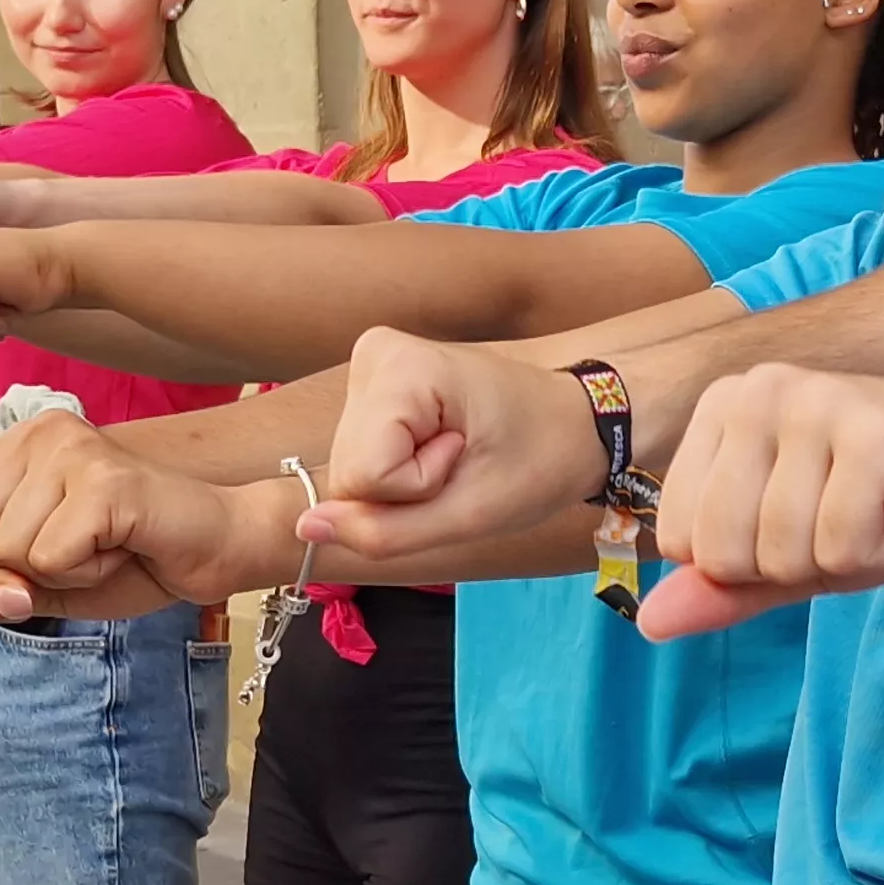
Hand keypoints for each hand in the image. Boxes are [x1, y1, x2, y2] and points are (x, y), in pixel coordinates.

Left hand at [0, 412, 283, 622]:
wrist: (220, 546)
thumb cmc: (135, 558)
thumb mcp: (48, 584)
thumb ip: (1, 591)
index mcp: (16, 444)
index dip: (0, 558)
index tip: (61, 542)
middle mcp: (38, 432)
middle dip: (28, 565)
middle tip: (88, 545)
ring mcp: (72, 451)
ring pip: (12, 550)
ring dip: (66, 570)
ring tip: (110, 543)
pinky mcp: (102, 481)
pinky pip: (52, 559)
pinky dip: (89, 574)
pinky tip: (125, 546)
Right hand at [295, 329, 611, 559]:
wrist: (578, 422)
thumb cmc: (540, 461)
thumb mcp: (471, 515)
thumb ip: (384, 532)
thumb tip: (306, 527)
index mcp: (401, 365)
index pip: (363, 475)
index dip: (416, 490)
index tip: (467, 458)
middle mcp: (374, 352)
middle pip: (351, 471)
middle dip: (408, 489)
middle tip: (466, 461)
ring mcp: (371, 363)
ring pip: (353, 469)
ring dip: (406, 482)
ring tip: (460, 452)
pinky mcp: (374, 382)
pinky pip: (363, 456)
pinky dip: (403, 470)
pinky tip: (444, 444)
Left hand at [633, 367, 883, 637]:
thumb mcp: (805, 556)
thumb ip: (728, 585)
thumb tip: (650, 623)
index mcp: (729, 405)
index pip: (678, 539)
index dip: (753, 562)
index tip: (816, 518)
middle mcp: (762, 388)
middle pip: (721, 551)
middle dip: (796, 564)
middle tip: (856, 515)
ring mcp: (817, 404)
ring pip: (780, 555)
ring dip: (847, 558)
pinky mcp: (873, 436)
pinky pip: (838, 551)